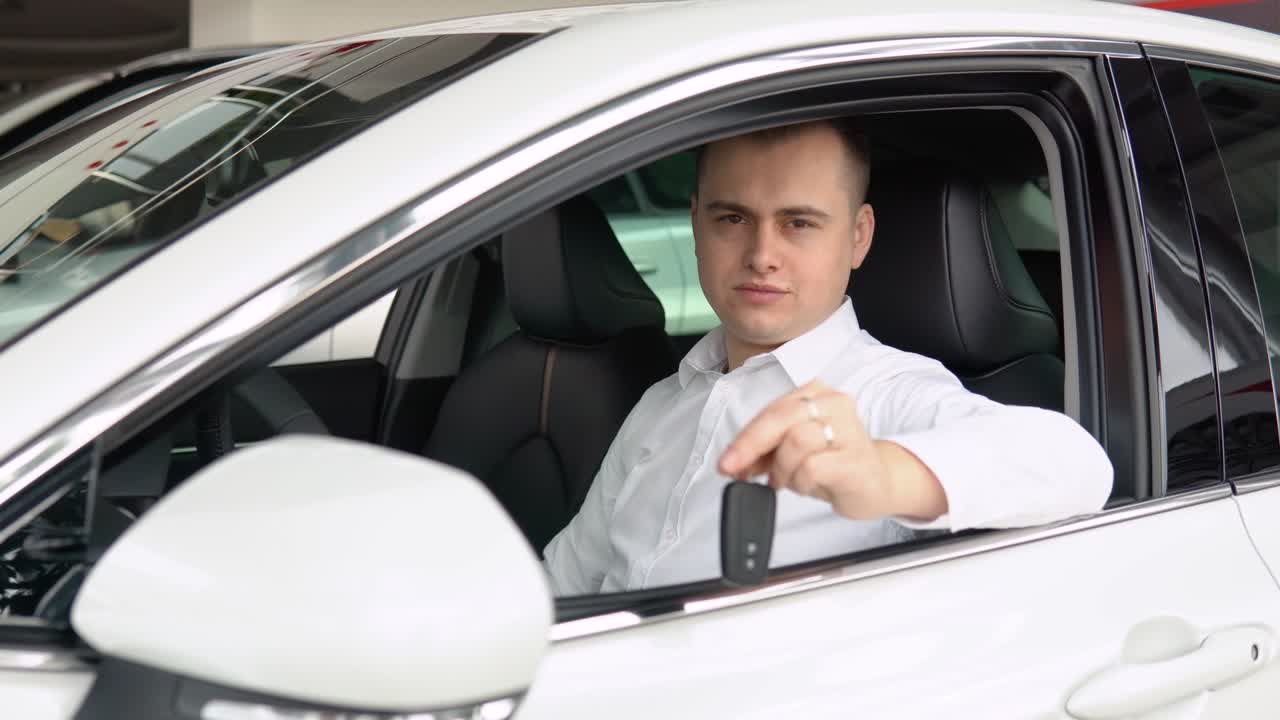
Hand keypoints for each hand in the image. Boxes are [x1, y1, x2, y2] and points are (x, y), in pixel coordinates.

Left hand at [718, 380, 947, 521]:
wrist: (877, 484)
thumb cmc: (834, 463)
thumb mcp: (792, 453)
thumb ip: (763, 452)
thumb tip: (732, 462)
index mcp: (816, 393)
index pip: (771, 409)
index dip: (744, 437)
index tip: (726, 461)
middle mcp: (834, 403)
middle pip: (779, 418)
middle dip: (750, 446)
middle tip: (735, 471)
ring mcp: (848, 429)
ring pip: (795, 442)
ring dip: (782, 469)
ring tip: (789, 480)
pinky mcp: (854, 458)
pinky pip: (812, 467)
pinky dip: (801, 482)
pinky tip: (809, 485)